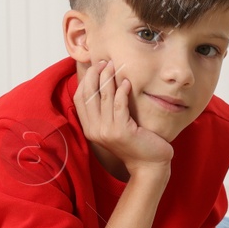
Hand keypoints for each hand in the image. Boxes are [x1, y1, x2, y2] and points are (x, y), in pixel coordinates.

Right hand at [73, 59, 172, 174]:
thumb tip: (102, 84)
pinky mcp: (122, 131)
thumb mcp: (114, 126)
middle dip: (95, 75)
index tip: (95, 66)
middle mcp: (95, 130)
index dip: (85, 80)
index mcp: (90, 129)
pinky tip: (127, 82)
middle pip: (88, 95)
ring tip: (114, 66)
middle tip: (104, 62)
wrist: (149, 165)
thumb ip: (106, 111)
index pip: (79, 99)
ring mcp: (107, 132)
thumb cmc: (135, 143)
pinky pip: (119, 105)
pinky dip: (122, 91)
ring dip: (108, 78)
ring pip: (104, 97)